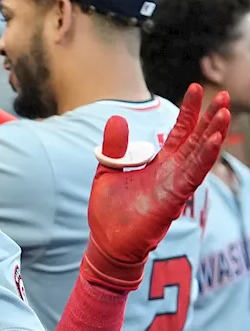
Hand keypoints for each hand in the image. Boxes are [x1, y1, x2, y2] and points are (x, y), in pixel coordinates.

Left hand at [84, 84, 229, 289]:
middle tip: (223, 94)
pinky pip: (192, 176)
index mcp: (159, 163)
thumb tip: (116, 118)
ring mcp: (175, 185)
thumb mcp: (107, 171)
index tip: (194, 88)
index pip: (179, 132)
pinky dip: (203, 158)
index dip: (188, 111)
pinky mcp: (173, 199)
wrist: (107, 242)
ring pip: (199, 155)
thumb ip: (115, 147)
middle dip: (209, 117)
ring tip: (224, 112)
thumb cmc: (110, 210)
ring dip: (212, 134)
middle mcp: (172, 172)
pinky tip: (213, 141)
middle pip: (196, 139)